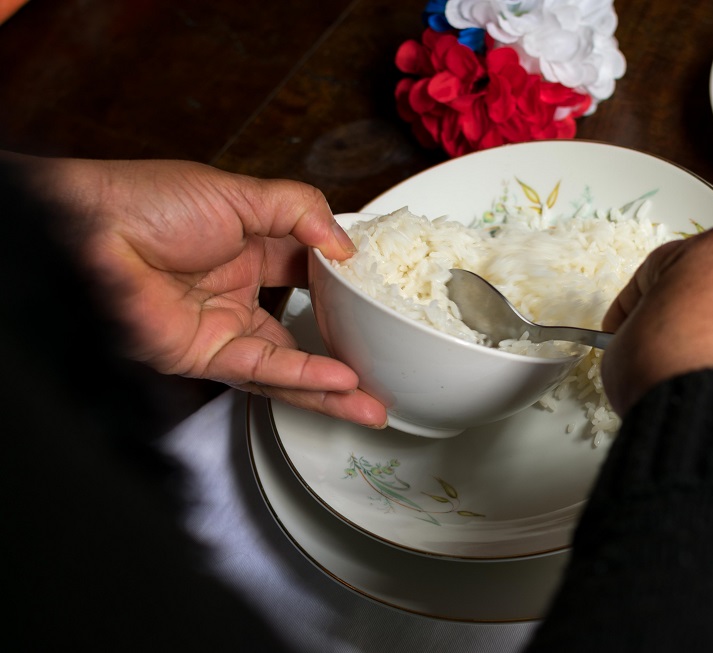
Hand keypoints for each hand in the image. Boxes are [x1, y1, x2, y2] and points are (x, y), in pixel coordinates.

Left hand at [30, 156, 386, 427]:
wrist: (89, 235)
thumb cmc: (148, 202)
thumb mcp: (240, 192)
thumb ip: (300, 211)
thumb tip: (344, 244)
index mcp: (248, 244)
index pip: (309, 268)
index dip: (344, 281)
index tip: (382, 291)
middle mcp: (240, 290)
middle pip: (306, 326)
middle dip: (348, 347)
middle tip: (388, 358)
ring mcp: (225, 327)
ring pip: (291, 364)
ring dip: (334, 385)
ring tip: (375, 402)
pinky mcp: (207, 358)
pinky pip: (265, 373)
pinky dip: (305, 380)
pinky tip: (342, 384)